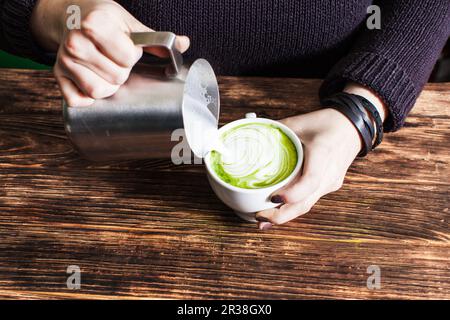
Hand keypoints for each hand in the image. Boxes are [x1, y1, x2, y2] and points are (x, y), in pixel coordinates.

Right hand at [31, 0, 189, 106]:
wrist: (72, 15)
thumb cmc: (104, 20)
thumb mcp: (130, 23)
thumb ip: (156, 39)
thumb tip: (183, 44)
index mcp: (95, 25)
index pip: (128, 58)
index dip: (133, 55)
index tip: (126, 46)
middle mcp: (76, 42)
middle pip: (117, 77)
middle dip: (122, 70)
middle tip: (114, 58)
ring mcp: (64, 61)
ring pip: (99, 91)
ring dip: (109, 85)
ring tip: (106, 69)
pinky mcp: (58, 76)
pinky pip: (78, 100)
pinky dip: (88, 97)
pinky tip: (91, 80)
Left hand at [255, 108, 363, 228]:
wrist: (353, 128)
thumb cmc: (327, 122)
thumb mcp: (299, 122)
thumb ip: (275, 130)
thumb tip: (250, 137)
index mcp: (323, 154)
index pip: (310, 181)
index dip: (291, 194)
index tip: (273, 197)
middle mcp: (328, 174)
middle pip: (305, 203)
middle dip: (281, 215)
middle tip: (259, 218)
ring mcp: (330, 183)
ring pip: (307, 205)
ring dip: (285, 216)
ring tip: (263, 221)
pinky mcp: (328, 186)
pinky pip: (310, 200)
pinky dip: (293, 207)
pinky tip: (278, 211)